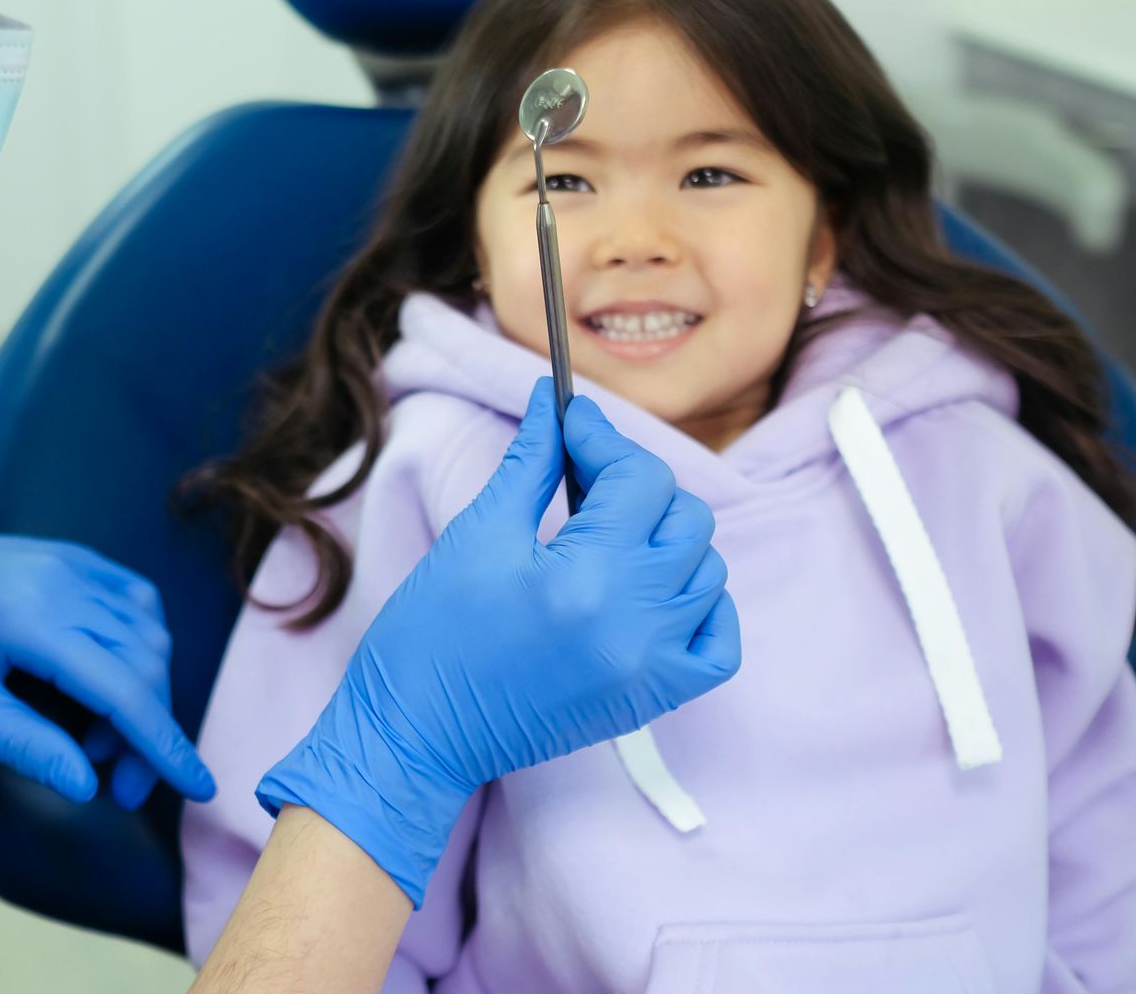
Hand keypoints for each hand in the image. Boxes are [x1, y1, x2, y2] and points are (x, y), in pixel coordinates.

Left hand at [0, 536, 215, 807]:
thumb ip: (28, 747)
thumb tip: (90, 787)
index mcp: (29, 619)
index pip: (123, 689)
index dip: (165, 743)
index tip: (200, 788)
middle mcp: (59, 579)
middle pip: (143, 662)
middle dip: (146, 731)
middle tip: (117, 786)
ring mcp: (66, 559)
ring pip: (146, 630)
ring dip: (142, 689)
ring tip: (98, 738)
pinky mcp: (66, 554)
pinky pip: (130, 596)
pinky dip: (139, 642)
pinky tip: (111, 679)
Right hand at [258, 379, 738, 902]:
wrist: (418, 732)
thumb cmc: (431, 634)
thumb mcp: (478, 534)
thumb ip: (532, 463)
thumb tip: (552, 403)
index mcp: (585, 577)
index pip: (638, 479)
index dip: (603, 438)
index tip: (570, 423)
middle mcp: (635, 623)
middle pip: (684, 518)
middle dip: (637, 483)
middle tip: (583, 476)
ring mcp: (653, 666)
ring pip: (706, 571)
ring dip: (667, 539)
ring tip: (610, 533)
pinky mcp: (654, 698)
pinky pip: (718, 641)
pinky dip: (701, 605)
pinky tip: (653, 588)